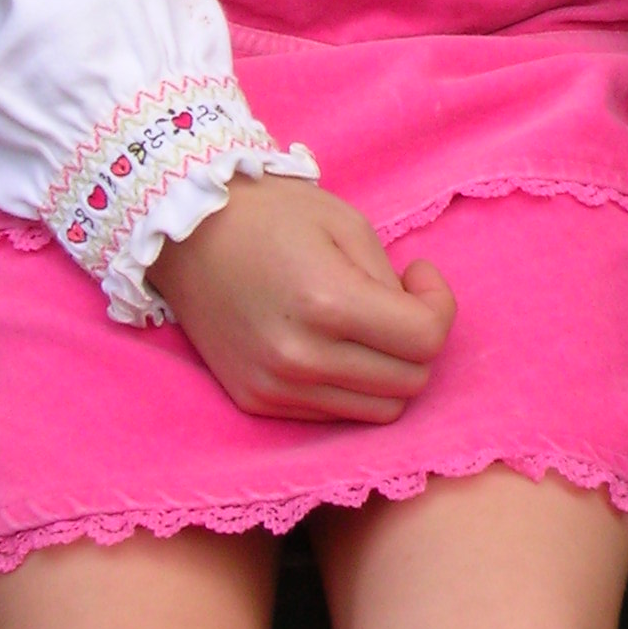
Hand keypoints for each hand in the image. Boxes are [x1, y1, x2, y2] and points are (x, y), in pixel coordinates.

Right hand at [147, 173, 455, 423]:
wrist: (188, 234)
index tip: (418, 273)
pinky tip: (336, 342)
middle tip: (400, 299)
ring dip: (390, 370)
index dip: (439, 306)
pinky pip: (334, 413)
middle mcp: (300, 359)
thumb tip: (414, 319)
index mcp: (327, 304)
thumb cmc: (274, 215)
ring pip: (377, 410)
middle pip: (409, 383)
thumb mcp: (348, 225)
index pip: (425, 341)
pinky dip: (352, 385)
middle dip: (421, 340)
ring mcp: (275, 388)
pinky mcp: (257, 402)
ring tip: (369, 324)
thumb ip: (390, 279)